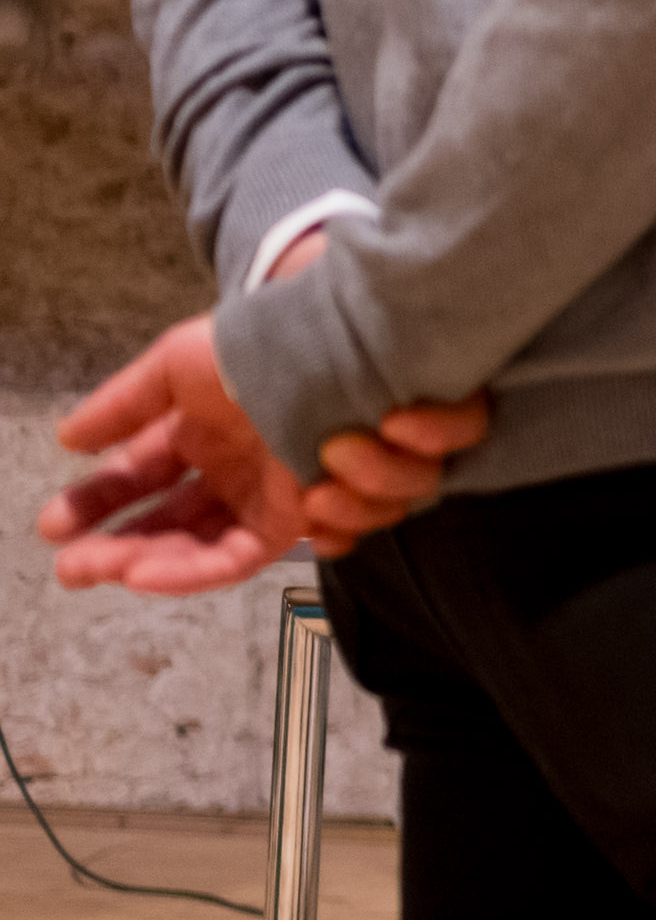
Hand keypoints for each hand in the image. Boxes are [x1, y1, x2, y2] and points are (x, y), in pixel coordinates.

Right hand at [43, 302, 490, 596]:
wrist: (341, 347)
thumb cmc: (266, 347)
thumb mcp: (180, 365)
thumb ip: (124, 404)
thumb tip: (68, 438)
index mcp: (201, 436)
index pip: (137, 481)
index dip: (94, 505)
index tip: (51, 527)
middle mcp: (233, 474)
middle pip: (166, 528)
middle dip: (115, 551)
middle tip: (70, 570)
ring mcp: (267, 498)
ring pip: (199, 549)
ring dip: (152, 562)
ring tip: (112, 568)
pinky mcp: (300, 517)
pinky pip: (241, 557)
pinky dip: (196, 569)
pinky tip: (149, 573)